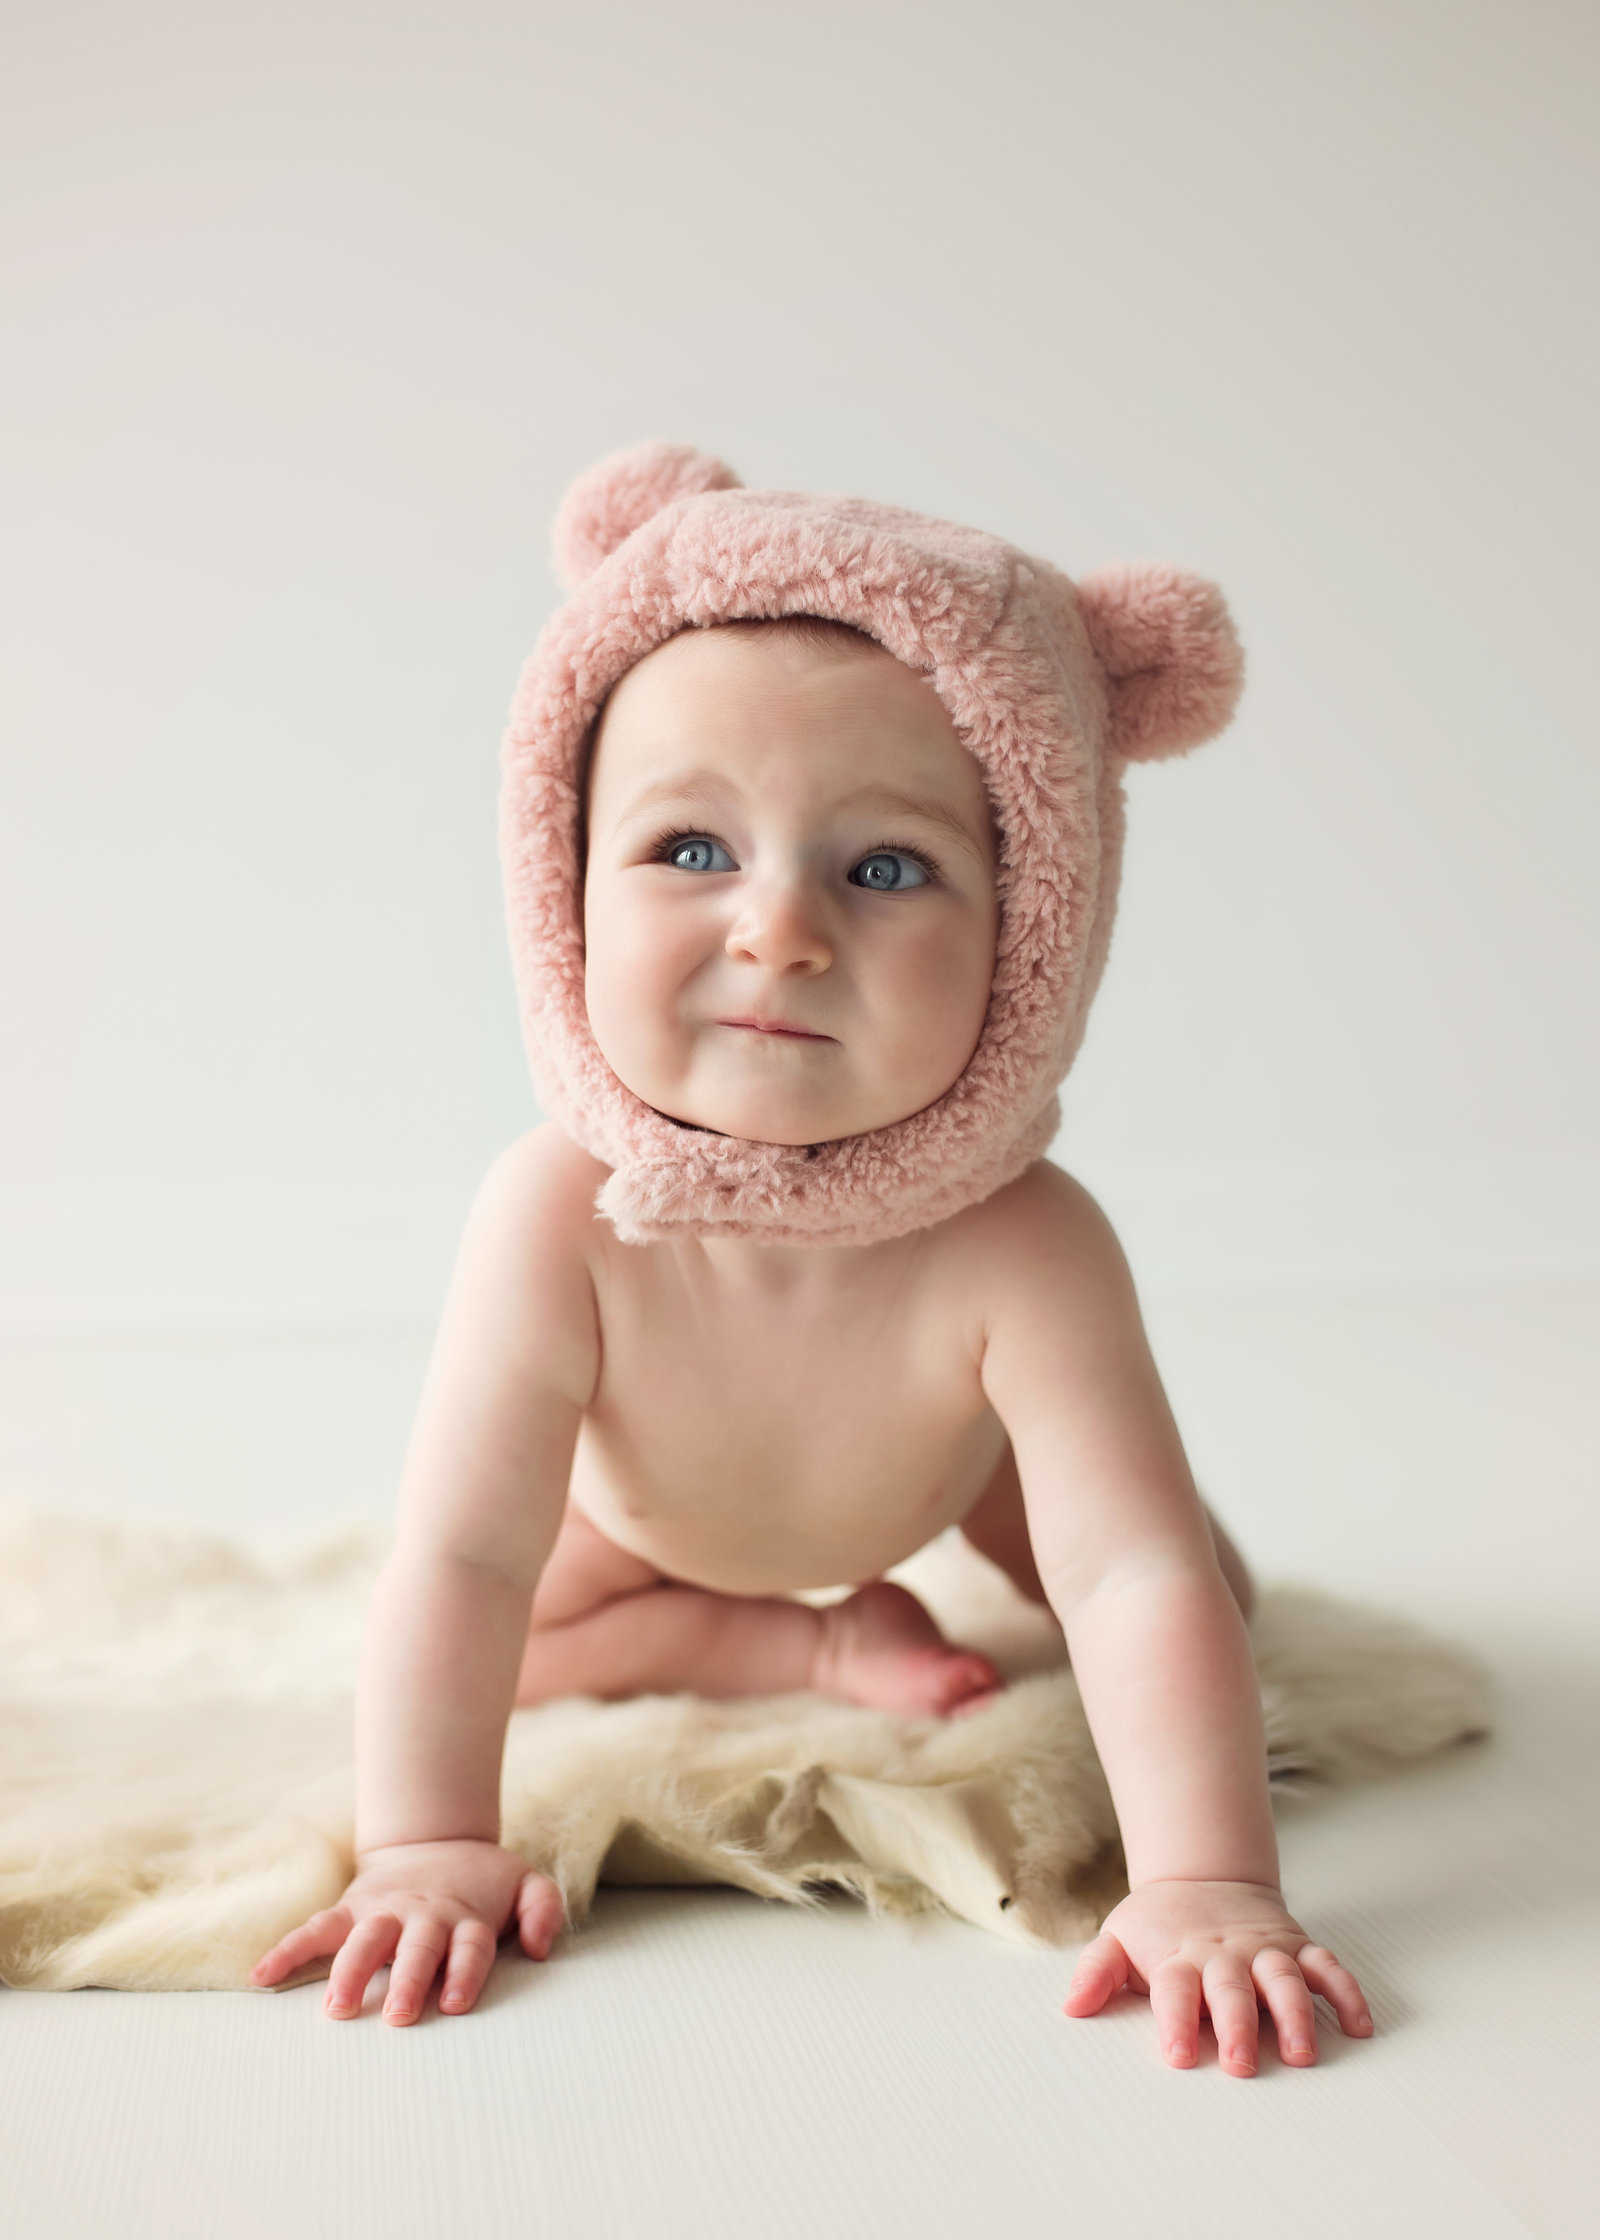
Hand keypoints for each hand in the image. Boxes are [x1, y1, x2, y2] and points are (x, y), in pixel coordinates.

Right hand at [249, 1838, 564, 2024]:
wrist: (433, 1838)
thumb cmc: (482, 1881)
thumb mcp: (525, 1882)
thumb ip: (542, 1909)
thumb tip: (541, 1946)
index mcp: (465, 1916)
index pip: (469, 1946)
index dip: (463, 1972)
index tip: (454, 2003)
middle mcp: (422, 1915)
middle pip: (416, 1947)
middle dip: (407, 1980)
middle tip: (397, 2016)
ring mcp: (383, 1911)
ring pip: (363, 1938)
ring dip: (349, 1971)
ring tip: (337, 2007)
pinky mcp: (350, 1909)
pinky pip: (316, 1928)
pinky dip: (288, 1949)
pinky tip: (263, 1976)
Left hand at [1064, 1879, 1372, 2075]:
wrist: (1202, 1874)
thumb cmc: (1158, 1924)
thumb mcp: (1118, 1939)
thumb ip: (1096, 1972)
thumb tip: (1070, 2008)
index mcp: (1179, 1957)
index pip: (1175, 1991)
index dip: (1174, 2022)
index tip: (1176, 2056)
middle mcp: (1224, 1955)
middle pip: (1231, 1990)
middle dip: (1236, 2026)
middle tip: (1240, 2064)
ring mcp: (1264, 1950)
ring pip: (1283, 1979)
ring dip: (1294, 2015)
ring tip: (1302, 2053)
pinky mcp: (1296, 1946)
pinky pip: (1326, 1966)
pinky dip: (1346, 1992)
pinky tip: (1361, 2026)